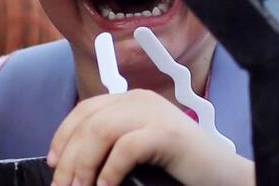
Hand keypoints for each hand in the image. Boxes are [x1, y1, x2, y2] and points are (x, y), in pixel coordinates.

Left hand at [47, 89, 253, 185]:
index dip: (63, 135)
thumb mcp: (139, 148)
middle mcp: (140, 99)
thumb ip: (112, 145)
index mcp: (132, 100)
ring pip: (100, 132)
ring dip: (82, 165)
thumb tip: (70, 163)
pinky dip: (109, 172)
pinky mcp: (167, 133)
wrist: (226, 178)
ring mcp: (154, 113)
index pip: (85, 110)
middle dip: (68, 157)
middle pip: (88, 122)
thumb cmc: (180, 168)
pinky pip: (125, 148)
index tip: (52, 161)